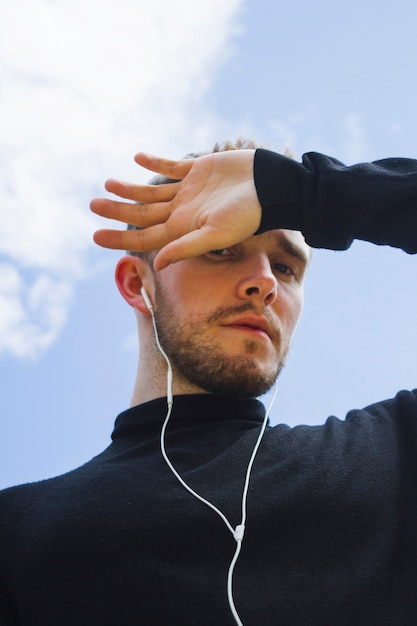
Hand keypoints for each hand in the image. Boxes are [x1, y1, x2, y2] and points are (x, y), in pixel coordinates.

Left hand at [90, 150, 261, 269]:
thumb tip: (158, 264)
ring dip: (130, 187)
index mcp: (184, 228)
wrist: (272, 187)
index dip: (120, 237)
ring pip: (152, 190)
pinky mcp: (199, 169)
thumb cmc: (249, 215)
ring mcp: (190, 190)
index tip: (94, 235)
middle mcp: (183, 211)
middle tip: (92, 204)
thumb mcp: (217, 234)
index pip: (145, 236)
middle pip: (143, 212)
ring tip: (107, 182)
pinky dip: (155, 162)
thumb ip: (187, 247)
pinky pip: (172, 166)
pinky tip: (137, 158)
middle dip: (117, 209)